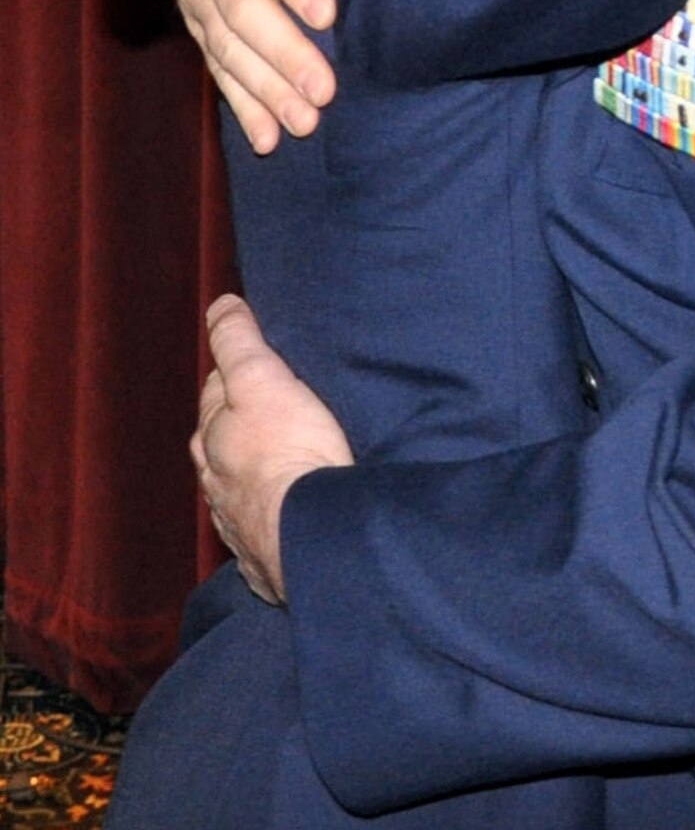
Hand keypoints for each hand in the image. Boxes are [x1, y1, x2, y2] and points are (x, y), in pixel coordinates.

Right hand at [138, 0, 336, 151]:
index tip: (327, 11)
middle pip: (240, 4)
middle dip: (282, 51)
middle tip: (325, 89)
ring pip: (227, 42)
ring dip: (265, 86)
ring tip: (305, 121)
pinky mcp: (197, 10)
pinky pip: (215, 60)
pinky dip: (241, 101)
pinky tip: (270, 136)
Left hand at [191, 294, 353, 604]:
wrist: (311, 535)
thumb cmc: (288, 450)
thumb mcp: (260, 378)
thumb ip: (237, 342)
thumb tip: (220, 305)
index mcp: (213, 437)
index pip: (215, 394)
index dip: (231, 373)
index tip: (249, 362)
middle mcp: (217, 483)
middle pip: (220, 444)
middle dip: (234, 426)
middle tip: (266, 408)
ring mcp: (238, 524)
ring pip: (236, 489)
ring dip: (250, 475)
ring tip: (276, 463)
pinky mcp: (264, 558)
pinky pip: (261, 528)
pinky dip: (269, 515)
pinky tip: (285, 516)